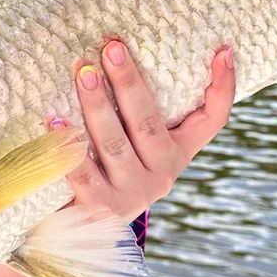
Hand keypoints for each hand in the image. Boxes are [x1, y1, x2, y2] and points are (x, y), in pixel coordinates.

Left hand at [63, 40, 234, 223]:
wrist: (88, 229)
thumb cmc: (115, 168)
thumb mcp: (141, 142)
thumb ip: (146, 106)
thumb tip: (163, 58)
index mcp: (178, 152)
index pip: (213, 119)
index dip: (222, 87)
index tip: (222, 50)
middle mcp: (161, 174)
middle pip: (148, 124)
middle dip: (129, 83)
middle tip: (111, 48)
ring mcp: (131, 194)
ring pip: (115, 145)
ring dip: (97, 106)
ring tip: (83, 74)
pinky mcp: (99, 209)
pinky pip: (83, 174)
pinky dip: (69, 147)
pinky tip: (54, 119)